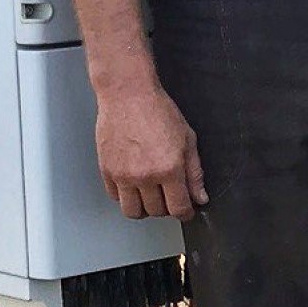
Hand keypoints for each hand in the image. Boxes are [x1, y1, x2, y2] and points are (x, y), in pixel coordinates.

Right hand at [94, 76, 206, 220]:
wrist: (127, 93)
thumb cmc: (157, 110)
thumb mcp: (187, 139)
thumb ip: (194, 172)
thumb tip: (200, 197)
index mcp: (170, 169)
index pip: (179, 208)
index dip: (186, 212)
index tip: (185, 210)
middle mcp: (146, 176)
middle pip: (157, 212)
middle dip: (166, 207)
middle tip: (168, 194)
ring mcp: (124, 175)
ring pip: (133, 211)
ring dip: (144, 208)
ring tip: (149, 195)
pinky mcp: (107, 171)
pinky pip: (115, 197)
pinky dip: (125, 195)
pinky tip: (132, 183)